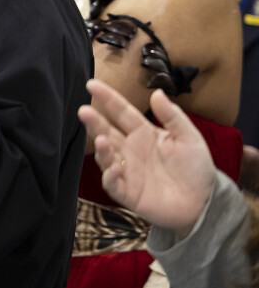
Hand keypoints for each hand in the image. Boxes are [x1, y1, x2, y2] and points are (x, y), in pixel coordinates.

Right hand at [79, 80, 216, 239]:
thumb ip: (173, 116)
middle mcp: (129, 149)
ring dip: (100, 149)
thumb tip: (156, 92)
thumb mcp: (189, 138)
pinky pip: (112, 183)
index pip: (121, 112)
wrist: (204, 202)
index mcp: (143, 133)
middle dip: (94, 121)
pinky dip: (110, 176)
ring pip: (105, 156)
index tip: (91, 85)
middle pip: (106, 131)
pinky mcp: (126, 192)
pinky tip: (115, 169)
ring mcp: (126, 170)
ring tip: (101, 140)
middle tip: (83, 111)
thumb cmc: (196, 168)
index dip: (107, 98)